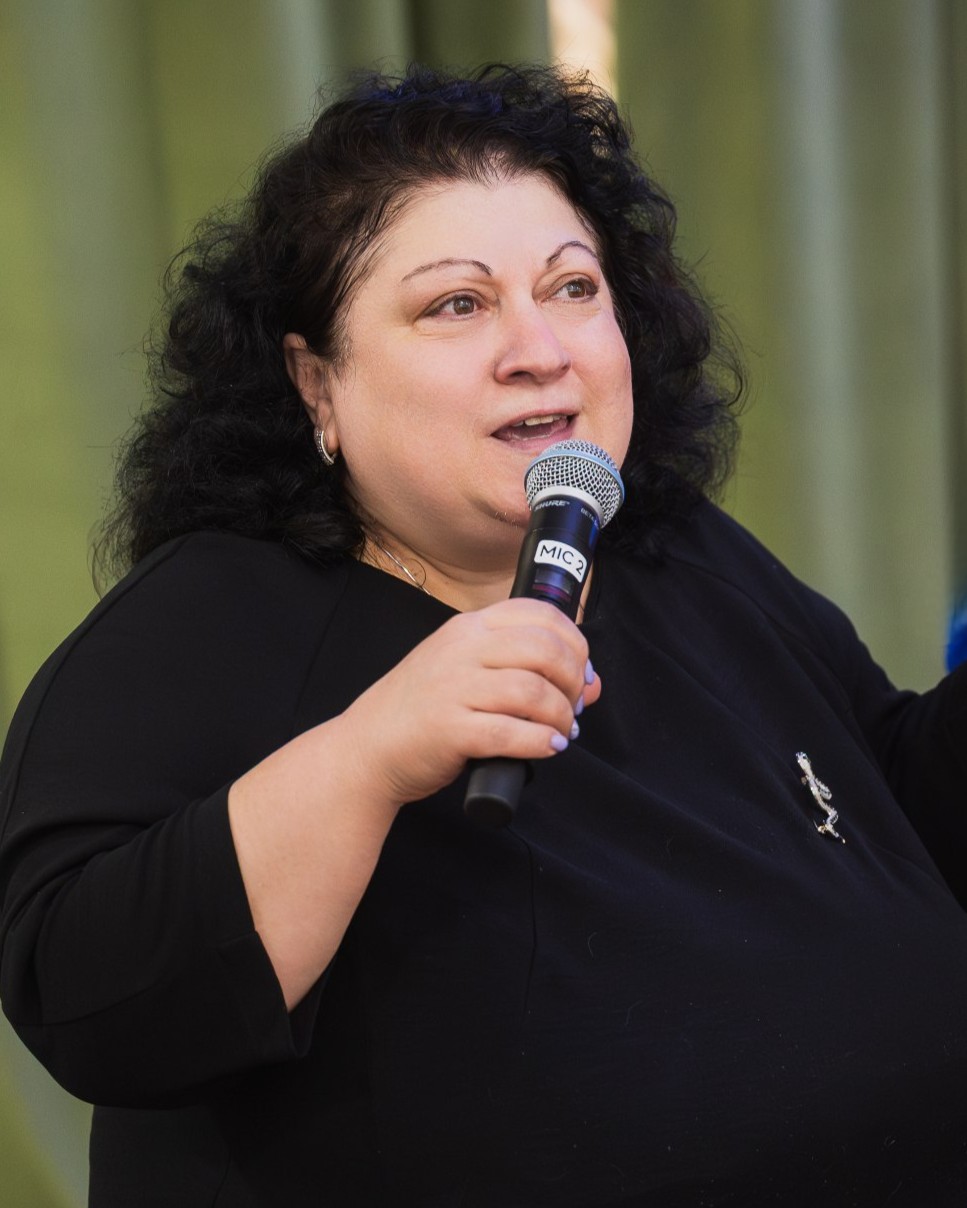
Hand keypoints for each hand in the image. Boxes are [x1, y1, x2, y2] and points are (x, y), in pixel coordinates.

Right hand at [338, 597, 600, 805]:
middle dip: (574, 681)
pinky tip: (549, 748)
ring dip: (561, 716)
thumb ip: (522, 670)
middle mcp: (462, 649)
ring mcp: (454, 688)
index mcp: (469, 627)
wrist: (368, 747)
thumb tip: (592, 686)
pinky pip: (511, 732)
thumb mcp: (468, 672)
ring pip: (533, 692)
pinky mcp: (450, 729)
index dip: (575, 642)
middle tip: (574, 707)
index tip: (582, 673)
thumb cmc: (423, 709)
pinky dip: (541, 742)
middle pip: (545, 650)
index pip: (540, 613)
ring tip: (562, 732)